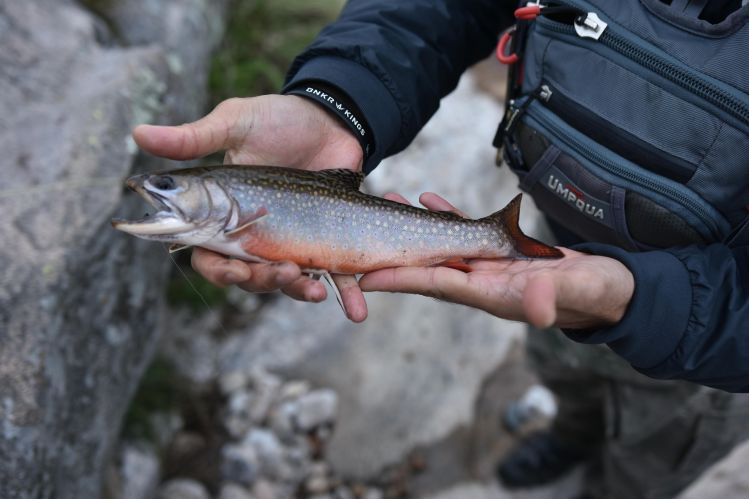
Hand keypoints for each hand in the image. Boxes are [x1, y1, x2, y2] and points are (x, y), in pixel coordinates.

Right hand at [133, 95, 367, 320]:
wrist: (333, 118)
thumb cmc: (278, 119)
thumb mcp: (235, 123)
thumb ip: (193, 137)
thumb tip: (137, 133)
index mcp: (226, 214)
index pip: (211, 254)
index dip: (219, 271)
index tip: (237, 272)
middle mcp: (256, 234)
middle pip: (250, 276)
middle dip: (263, 283)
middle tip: (283, 273)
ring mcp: (292, 241)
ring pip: (288, 281)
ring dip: (298, 292)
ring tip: (316, 291)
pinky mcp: (328, 241)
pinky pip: (335, 274)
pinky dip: (346, 294)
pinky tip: (356, 309)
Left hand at [358, 192, 634, 329]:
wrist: (606, 288)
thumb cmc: (593, 294)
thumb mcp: (576, 294)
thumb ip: (553, 299)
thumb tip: (535, 305)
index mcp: (489, 295)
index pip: (436, 284)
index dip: (400, 280)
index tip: (364, 277)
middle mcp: (479, 282)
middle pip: (425, 265)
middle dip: (391, 251)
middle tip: (357, 233)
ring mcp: (485, 265)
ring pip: (438, 245)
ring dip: (410, 226)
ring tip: (386, 201)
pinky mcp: (497, 250)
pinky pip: (463, 231)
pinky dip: (444, 215)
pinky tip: (427, 198)